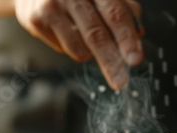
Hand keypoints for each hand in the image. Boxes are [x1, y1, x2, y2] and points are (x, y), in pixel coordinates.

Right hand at [14, 0, 143, 89]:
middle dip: (111, 62)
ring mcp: (53, 5)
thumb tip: (140, 34)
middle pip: (96, 35)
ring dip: (88, 53)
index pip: (116, 14)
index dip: (127, 38)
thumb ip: (123, 10)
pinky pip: (62, 48)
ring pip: (79, 48)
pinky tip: (63, 31)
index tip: (135, 60)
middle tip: (120, 81)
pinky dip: (70, 47)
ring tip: (83, 38)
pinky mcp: (36, 19)